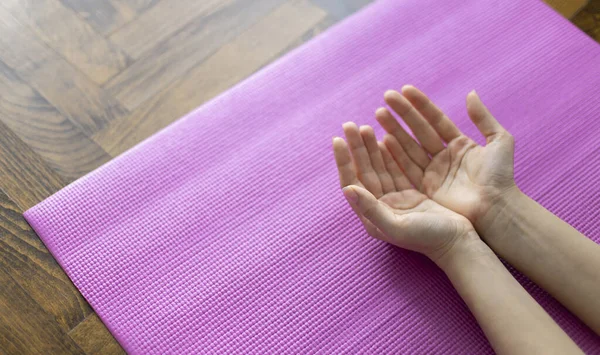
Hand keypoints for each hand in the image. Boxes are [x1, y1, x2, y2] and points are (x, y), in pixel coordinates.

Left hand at [333, 122, 477, 262]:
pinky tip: (386, 136)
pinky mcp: (411, 192)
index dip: (344, 161)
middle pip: (365, 170)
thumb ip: (371, 209)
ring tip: (365, 126)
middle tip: (350, 124)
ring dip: (371, 147)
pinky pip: (397, 167)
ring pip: (380, 166)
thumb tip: (347, 189)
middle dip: (356, 147)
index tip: (338, 139)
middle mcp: (380, 205)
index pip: (352, 182)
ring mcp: (395, 198)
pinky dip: (391, 152)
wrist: (458, 243)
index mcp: (371, 215)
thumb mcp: (397, 226)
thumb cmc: (428, 238)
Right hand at [376, 86, 517, 229]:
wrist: (496, 208)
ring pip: (410, 146)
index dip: (421, 104)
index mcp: (460, 144)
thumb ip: (484, 118)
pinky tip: (383, 140)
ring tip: (379, 114)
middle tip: (386, 97)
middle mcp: (444, 156)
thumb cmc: (501, 177)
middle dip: (402, 114)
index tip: (405, 89)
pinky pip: (408, 167)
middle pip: (419, 130)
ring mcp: (434, 172)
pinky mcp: (427, 187)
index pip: (436, 119)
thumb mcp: (500, 141)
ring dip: (394, 130)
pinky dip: (395, 154)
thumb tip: (470, 93)